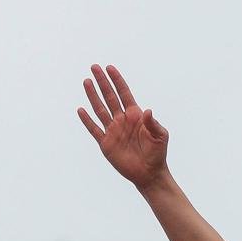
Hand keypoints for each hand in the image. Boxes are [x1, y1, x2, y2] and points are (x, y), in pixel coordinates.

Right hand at [78, 64, 170, 189]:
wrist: (150, 173)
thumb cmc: (157, 153)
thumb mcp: (160, 136)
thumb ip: (153, 123)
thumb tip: (147, 111)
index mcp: (135, 115)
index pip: (124, 93)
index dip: (117, 80)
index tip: (109, 68)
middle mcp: (122, 120)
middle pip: (109, 97)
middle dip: (102, 82)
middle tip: (94, 67)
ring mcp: (113, 131)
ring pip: (100, 109)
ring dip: (93, 96)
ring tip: (86, 81)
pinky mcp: (106, 144)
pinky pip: (94, 129)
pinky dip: (87, 120)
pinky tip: (81, 110)